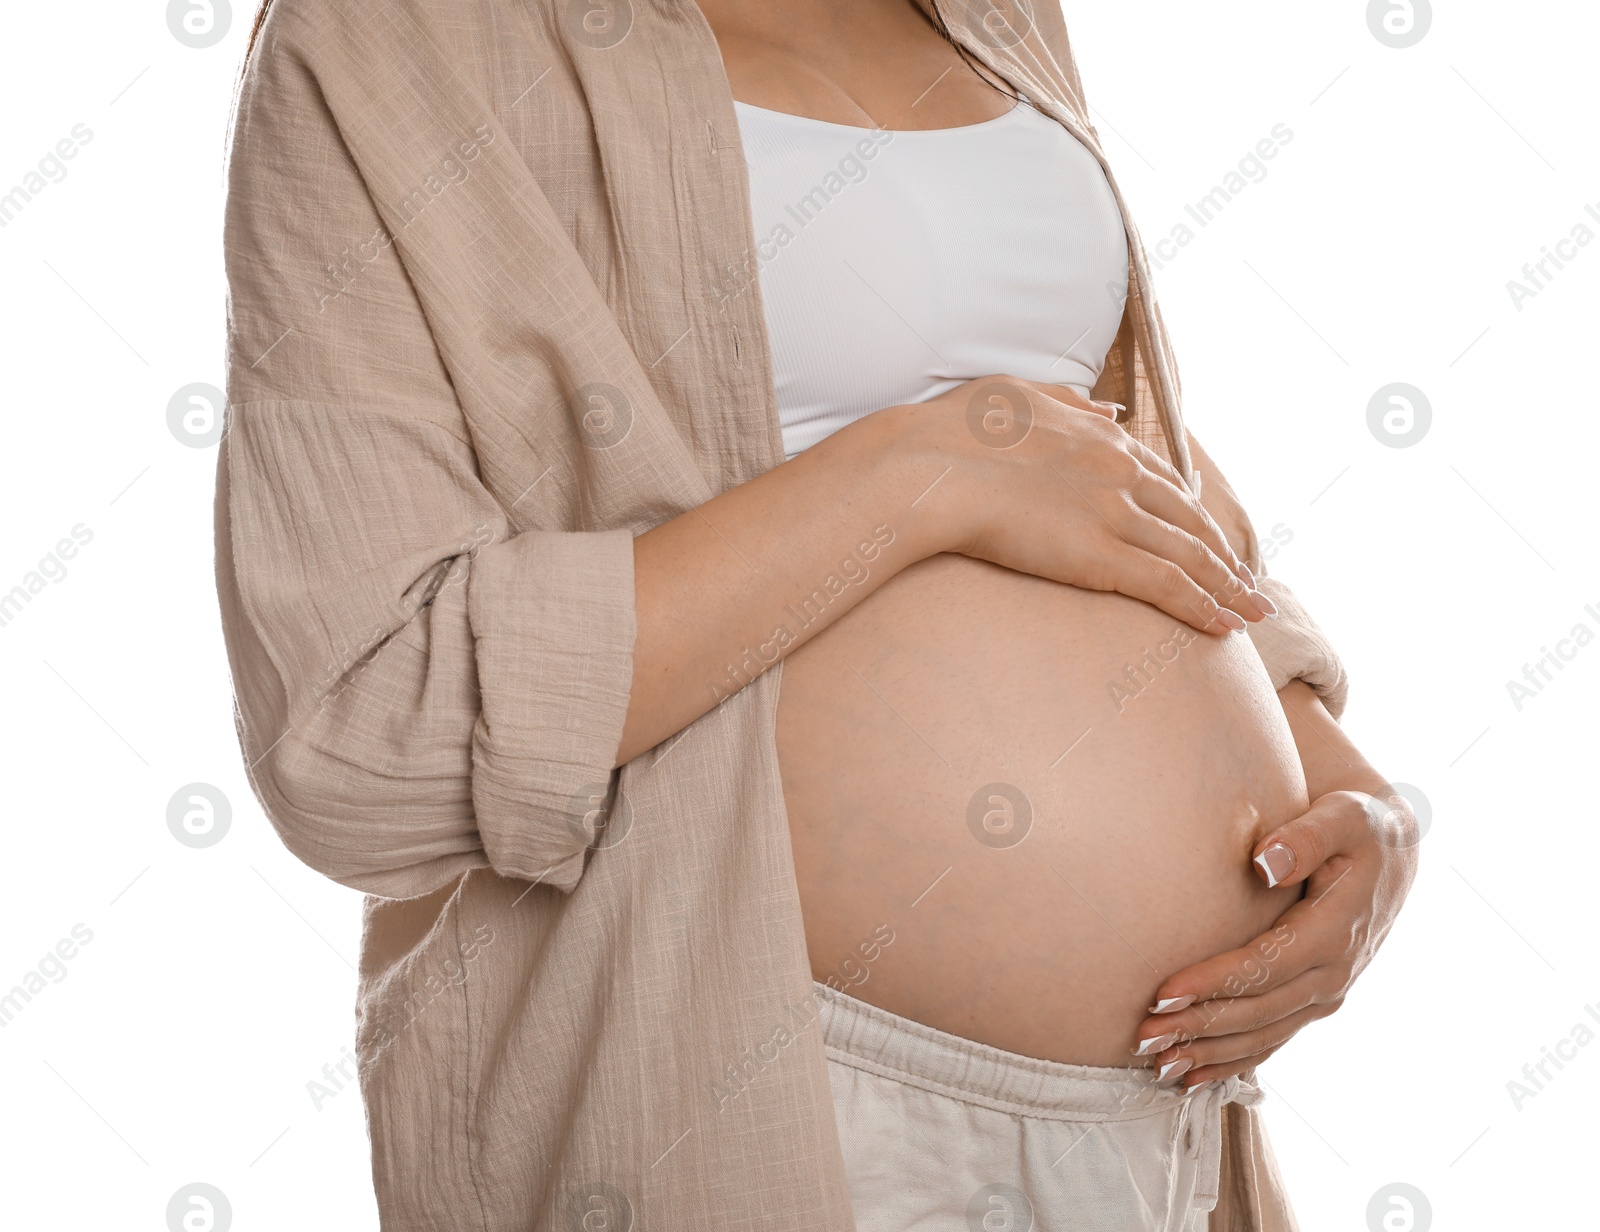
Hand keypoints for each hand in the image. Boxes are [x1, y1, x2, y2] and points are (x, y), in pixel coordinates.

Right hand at [898, 375, 1274, 634]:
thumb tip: (1109, 410)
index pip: (1164, 479)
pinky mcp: (1101, 556)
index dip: (1191, 512)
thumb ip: (1069, 403)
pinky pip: (1168, 586)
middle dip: (1223, 553)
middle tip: (1247, 580)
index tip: (1207, 535)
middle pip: (1190, 519)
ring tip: (1252, 610)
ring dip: (1228, 586)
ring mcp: (1114, 514)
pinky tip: (1225, 626)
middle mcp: (1120, 472)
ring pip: (1191, 555)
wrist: (929, 466)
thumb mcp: (1020, 394)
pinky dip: (1204, 606)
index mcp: (1100, 437)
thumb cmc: (954, 432)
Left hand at [1131, 691, 1418, 1087]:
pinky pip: (1272, 1040)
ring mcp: (1325, 993)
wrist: (1389, 854)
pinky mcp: (1314, 1001)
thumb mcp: (1341, 818)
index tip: (1163, 995)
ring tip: (1159, 1066)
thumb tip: (1265, 861)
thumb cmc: (1355, 827)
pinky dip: (1232, 1062)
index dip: (1213, 984)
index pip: (1265, 966)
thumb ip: (1304, 838)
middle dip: (1199, 1028)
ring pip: (1262, 1035)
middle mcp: (1333, 973)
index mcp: (1335, 931)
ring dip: (1210, 1055)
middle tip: (1144, 1038)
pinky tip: (1193, 1079)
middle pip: (1257, 1011)